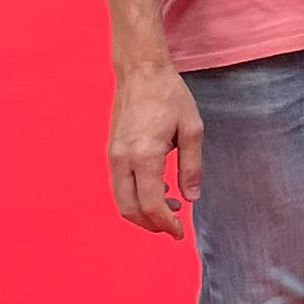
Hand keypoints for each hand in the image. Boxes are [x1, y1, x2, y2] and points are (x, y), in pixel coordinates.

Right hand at [108, 60, 202, 240]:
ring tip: (170, 208)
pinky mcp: (111, 151)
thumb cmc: (170, 95)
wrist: (141, 71)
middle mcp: (122, 160)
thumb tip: (192, 198)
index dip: (165, 224)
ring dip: (142, 212)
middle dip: (151, 224)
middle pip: (130, 209)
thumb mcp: (192, 128)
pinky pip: (119, 185)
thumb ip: (192, 166)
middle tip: (173, 227)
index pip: (150, 205)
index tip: (180, 232)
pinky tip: (158, 190)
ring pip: (120, 200)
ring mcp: (113, 156)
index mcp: (144, 156)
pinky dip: (134, 196)